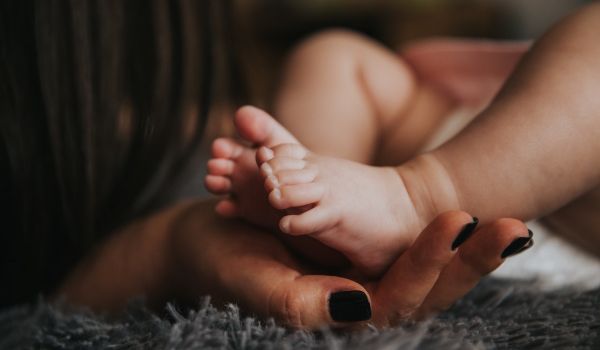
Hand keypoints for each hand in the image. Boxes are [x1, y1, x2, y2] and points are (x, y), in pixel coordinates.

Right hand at [171, 202, 531, 327]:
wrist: (207, 242)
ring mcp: (360, 279)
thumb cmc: (224, 265)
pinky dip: (436, 235)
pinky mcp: (356, 257)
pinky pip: (405, 249)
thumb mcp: (257, 283)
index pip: (400, 300)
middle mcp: (357, 303)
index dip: (432, 263)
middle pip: (427, 290)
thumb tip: (362, 306)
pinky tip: (468, 220)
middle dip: (470, 262)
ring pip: (424, 270)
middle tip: (516, 229)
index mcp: (338, 316)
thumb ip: (301, 304)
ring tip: (511, 225)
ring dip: (467, 249)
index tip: (459, 222)